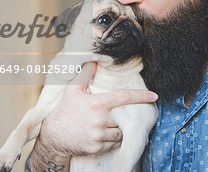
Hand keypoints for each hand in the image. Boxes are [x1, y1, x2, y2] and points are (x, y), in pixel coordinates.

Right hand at [35, 62, 157, 156]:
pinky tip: (100, 135)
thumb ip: (84, 75)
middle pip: (123, 117)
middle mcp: (100, 120)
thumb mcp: (72, 90)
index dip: (141, 96)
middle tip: (109, 116)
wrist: (53, 136)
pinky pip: (113, 144)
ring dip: (116, 129)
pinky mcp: (97, 147)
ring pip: (119, 132)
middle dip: (119, 117)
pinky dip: (111, 140)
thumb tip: (93, 61)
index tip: (154, 96)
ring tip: (104, 125)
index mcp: (97, 103)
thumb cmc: (64, 111)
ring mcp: (99, 135)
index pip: (124, 97)